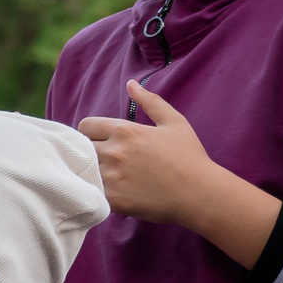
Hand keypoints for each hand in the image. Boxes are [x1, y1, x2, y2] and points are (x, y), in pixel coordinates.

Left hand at [79, 79, 281, 266]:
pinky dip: (96, 191)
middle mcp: (113, 151)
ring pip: (83, 170)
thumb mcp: (174, 122)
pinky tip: (111, 192)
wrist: (201, 195)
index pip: (85, 126)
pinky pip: (91, 191)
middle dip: (90, 152)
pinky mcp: (112, 199)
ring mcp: (111, 176)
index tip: (103, 142)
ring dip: (91, 172)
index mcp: (124, 131)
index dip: (92, 133)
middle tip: (106, 161)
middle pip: (81, 148)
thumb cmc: (190, 157)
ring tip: (108, 176)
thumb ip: (150, 101)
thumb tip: (130, 83)